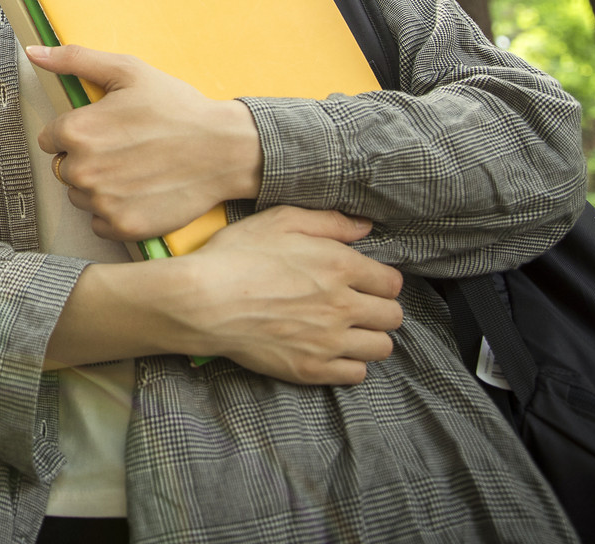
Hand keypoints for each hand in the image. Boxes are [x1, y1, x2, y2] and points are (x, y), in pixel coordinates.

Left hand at [29, 41, 261, 240]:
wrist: (225, 149)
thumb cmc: (177, 107)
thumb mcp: (128, 71)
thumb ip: (75, 59)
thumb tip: (34, 52)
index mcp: (77, 130)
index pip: (51, 138)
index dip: (76, 132)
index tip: (105, 129)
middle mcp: (83, 169)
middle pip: (64, 168)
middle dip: (86, 158)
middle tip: (124, 148)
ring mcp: (102, 201)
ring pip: (80, 196)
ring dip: (98, 187)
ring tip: (134, 169)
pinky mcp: (122, 227)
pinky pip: (99, 223)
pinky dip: (114, 211)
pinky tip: (139, 193)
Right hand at [167, 206, 402, 383]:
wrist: (201, 302)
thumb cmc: (235, 256)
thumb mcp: (278, 221)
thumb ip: (328, 222)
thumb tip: (365, 227)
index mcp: (339, 266)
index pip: (391, 283)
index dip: (380, 281)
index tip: (364, 282)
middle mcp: (343, 306)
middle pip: (392, 317)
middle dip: (380, 309)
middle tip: (357, 306)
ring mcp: (329, 341)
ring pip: (381, 347)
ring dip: (369, 337)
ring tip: (347, 330)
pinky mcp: (312, 369)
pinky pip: (356, 374)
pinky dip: (350, 364)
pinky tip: (332, 350)